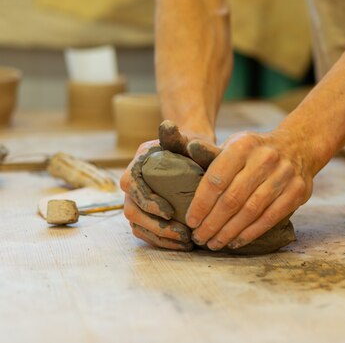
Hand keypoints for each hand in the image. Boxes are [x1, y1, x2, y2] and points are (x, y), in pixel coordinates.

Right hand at [121, 120, 219, 250]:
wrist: (188, 155)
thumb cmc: (186, 147)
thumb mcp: (182, 139)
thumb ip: (175, 135)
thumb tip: (168, 125)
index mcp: (136, 167)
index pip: (133, 187)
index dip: (148, 201)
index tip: (169, 212)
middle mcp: (131, 186)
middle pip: (133, 212)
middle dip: (156, 226)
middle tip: (182, 234)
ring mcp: (135, 202)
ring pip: (138, 226)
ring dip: (161, 238)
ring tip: (185, 243)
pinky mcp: (144, 215)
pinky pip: (146, 233)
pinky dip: (162, 242)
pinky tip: (182, 245)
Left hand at [186, 129, 313, 250]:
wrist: (298, 147)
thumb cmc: (255, 151)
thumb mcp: (234, 144)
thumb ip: (212, 154)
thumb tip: (189, 149)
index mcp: (244, 145)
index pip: (216, 179)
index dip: (201, 204)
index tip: (191, 221)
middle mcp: (265, 158)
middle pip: (232, 199)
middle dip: (212, 223)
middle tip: (200, 237)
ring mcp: (284, 175)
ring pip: (250, 211)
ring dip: (229, 231)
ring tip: (214, 243)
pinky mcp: (297, 191)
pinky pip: (270, 218)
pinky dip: (250, 233)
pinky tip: (236, 241)